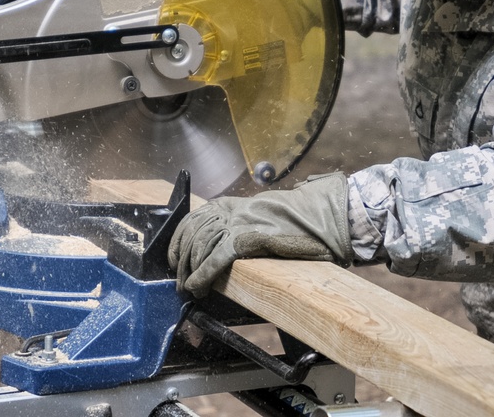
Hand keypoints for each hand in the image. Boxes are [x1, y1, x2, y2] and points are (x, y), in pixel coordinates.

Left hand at [167, 173, 351, 296]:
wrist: (320, 217)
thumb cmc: (294, 222)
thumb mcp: (259, 216)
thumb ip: (237, 224)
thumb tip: (216, 244)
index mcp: (231, 205)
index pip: (192, 219)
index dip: (177, 241)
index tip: (174, 258)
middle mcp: (230, 212)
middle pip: (192, 235)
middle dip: (181, 260)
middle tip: (179, 279)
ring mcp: (238, 224)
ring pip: (199, 247)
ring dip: (189, 271)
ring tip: (188, 287)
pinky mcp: (247, 239)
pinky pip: (215, 259)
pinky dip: (202, 274)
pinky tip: (197, 287)